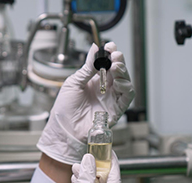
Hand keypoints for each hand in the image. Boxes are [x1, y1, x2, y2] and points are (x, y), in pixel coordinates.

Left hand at [37, 42, 134, 164]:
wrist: (64, 127)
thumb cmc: (65, 107)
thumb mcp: (74, 83)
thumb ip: (86, 67)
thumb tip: (94, 48)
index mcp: (94, 81)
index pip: (107, 64)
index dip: (110, 54)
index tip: (109, 46)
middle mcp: (105, 89)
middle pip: (119, 71)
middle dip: (118, 61)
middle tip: (114, 56)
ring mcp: (111, 99)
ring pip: (126, 82)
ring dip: (123, 73)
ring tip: (115, 67)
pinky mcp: (116, 110)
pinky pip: (127, 98)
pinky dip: (126, 88)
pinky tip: (119, 83)